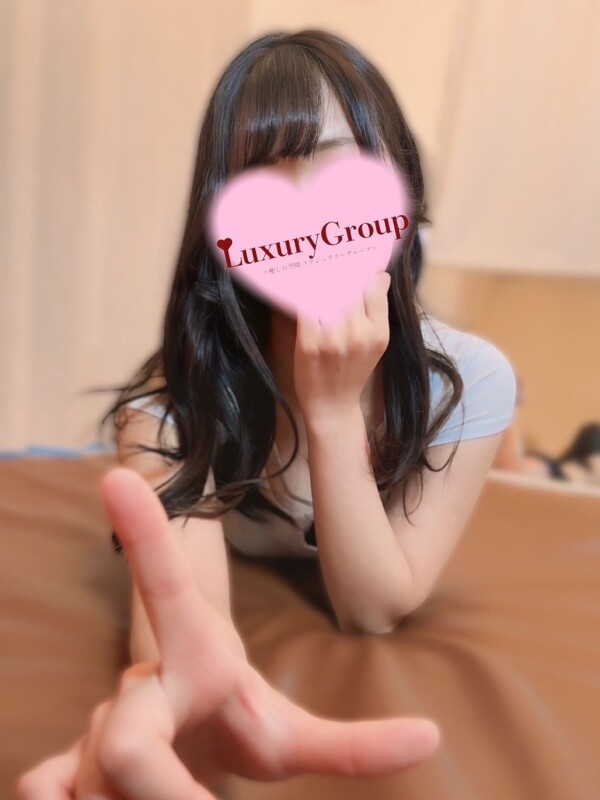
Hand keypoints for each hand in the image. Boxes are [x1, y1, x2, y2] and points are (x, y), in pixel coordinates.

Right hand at [16, 465, 439, 799]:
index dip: (148, 532)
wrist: (183, 749)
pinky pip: (45, 784)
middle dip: (157, 785)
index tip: (119, 473)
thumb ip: (357, 745)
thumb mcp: (292, 739)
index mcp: (194, 654)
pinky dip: (58, 797)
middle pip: (128, 738)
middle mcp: (139, 679)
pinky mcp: (66, 763)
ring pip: (100, 777)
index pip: (169, 584)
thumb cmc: (236, 728)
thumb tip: (432, 736)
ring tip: (177, 793)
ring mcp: (98, 719)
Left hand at [294, 271, 390, 424]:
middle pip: (347, 283)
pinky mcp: (308, 342)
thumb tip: (381, 276)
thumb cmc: (353, 371)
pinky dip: (301, 292)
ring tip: (311, 269)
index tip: (352, 257)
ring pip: (326, 289)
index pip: (371, 283)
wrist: (332, 406)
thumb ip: (378, 309)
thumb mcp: (376, 343)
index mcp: (378, 331)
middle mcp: (358, 332)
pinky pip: (304, 304)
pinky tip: (298, 286)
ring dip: (318, 277)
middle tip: (325, 259)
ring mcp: (332, 337)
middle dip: (336, 269)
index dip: (361, 266)